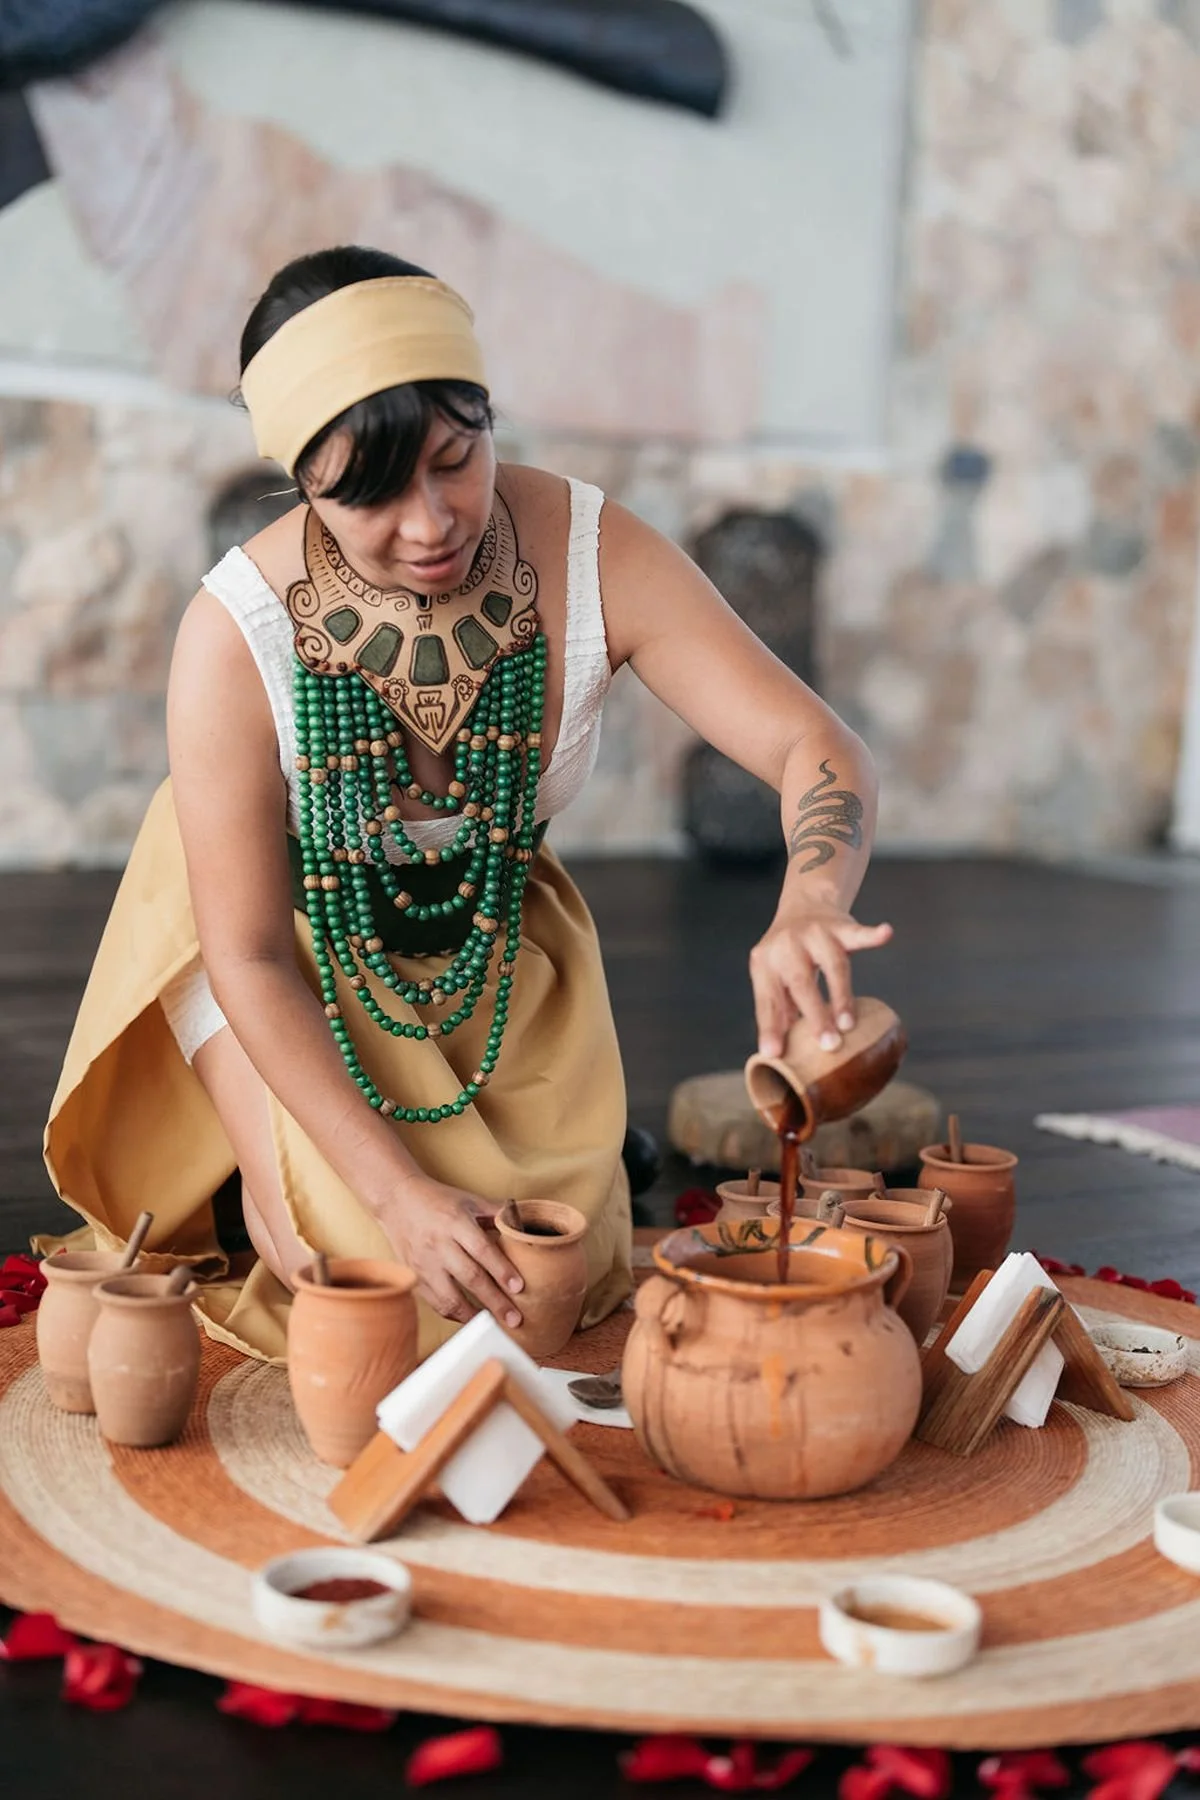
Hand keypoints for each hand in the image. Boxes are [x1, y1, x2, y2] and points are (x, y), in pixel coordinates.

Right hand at [380, 1178, 524, 1328]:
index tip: (519, 1288)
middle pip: (470, 1278)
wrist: (397, 1199)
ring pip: (450, 1297)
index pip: (482, 1250)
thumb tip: (524, 1225)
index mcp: (455, 1223)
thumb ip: (497, 1213)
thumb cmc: (438, 1200)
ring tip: (494, 1325)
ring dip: (474, 1315)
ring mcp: (424, 1264)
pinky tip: (470, 1318)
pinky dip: (454, 1314)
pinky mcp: (414, 1277)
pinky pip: (435, 1303)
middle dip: (495, 1301)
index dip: (501, 1270)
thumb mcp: (469, 1200)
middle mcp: (439, 1244)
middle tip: (515, 1318)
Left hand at [749, 902, 892, 1057]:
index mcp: (764, 963)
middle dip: (815, 1015)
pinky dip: (873, 935)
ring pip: (832, 964)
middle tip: (829, 1045)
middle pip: (801, 982)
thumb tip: (777, 1056)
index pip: (767, 999)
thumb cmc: (789, 955)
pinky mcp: (840, 926)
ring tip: (849, 1024)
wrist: (803, 904)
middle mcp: (787, 946)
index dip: (770, 1027)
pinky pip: (858, 932)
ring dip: (841, 994)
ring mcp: (815, 934)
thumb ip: (779, 1011)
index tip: (775, 1055)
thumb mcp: (774, 978)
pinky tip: (886, 933)